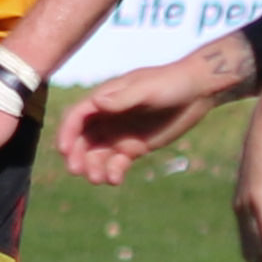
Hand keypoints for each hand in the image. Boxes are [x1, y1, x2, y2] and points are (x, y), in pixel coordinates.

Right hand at [54, 49, 238, 185]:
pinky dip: (113, 172)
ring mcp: (119, 134)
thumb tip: (96, 103)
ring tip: (99, 179)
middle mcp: (107, 118)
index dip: (68, 133)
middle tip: (77, 171)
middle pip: (83, 140)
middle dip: (77, 155)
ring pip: (98, 155)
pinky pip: (117, 163)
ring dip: (93, 167)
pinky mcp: (134, 148)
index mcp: (105, 100)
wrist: (197, 91)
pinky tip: (116, 179)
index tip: (64, 150)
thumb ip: (122, 99)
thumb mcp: (146, 89)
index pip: (78, 117)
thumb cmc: (169, 83)